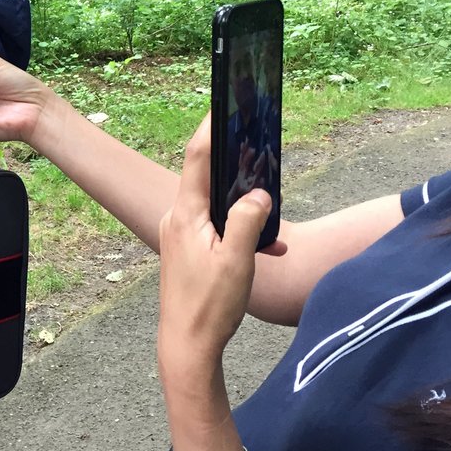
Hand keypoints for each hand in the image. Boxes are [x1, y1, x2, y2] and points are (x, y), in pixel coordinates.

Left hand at [157, 117, 275, 369]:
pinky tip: (267, 248)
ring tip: (272, 212)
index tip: (222, 104)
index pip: (197, 158)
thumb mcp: (237, 262)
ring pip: (216, 204)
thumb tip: (259, 193)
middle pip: (206, 176)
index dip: (210, 128)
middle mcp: (178, 218)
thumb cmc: (209, 306)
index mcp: (186, 215)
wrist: (187, 345)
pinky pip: (217, 227)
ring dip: (244, 206)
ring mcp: (181, 234)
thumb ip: (249, 222)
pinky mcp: (188, 250)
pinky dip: (240, 231)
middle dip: (234, 163)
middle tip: (258, 145)